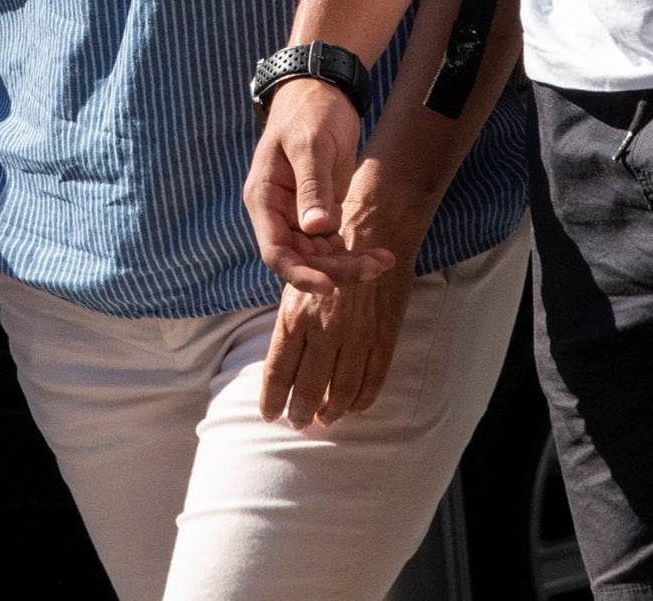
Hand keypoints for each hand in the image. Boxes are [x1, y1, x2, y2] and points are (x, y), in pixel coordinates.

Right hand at [244, 80, 393, 295]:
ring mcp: (298, 214)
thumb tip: (316, 230)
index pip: (275, 251)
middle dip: (336, 269)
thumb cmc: (309, 112)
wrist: (323, 90)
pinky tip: (380, 254)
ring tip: (384, 261)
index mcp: (264, 199)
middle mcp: (278, 213)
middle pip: (301, 259)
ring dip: (349, 264)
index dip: (300, 273)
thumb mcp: (311, 146)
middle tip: (375, 268)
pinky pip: (332, 244)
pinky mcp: (319, 211)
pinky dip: (353, 253)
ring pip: (319, 256)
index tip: (329, 286)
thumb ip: (312, 187)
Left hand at [258, 189, 420, 427]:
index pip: (279, 371)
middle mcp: (323, 329)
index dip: (272, 399)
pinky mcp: (383, 336)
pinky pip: (372, 380)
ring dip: (331, 411)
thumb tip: (284, 367)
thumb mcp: (299, 286)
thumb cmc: (330, 254)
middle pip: (309, 389)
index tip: (269, 415)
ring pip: (341, 391)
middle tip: (298, 423)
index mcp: (296, 315)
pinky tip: (353, 407)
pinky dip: (361, 400)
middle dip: (300, 412)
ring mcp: (356, 335)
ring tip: (325, 419)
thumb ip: (292, 325)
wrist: (376, 228)